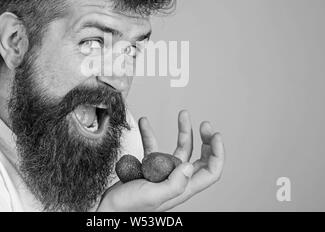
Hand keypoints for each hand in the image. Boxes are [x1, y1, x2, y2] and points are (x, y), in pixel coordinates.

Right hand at [96, 110, 224, 211]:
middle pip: (200, 158)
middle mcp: (176, 179)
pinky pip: (154, 147)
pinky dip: (150, 134)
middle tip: (205, 125)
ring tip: (183, 115)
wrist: (107, 208)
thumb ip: (173, 183)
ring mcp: (164, 172)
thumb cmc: (128, 208)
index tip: (215, 135)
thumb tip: (189, 165)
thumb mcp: (152, 195)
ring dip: (183, 131)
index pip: (211, 171)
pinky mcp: (150, 167)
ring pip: (181, 149)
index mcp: (182, 188)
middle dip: (205, 140)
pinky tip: (145, 123)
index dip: (217, 153)